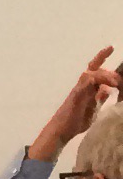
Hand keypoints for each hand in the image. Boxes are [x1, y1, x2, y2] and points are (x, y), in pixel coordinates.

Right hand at [30, 47, 118, 163]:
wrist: (62, 130)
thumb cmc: (76, 121)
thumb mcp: (94, 109)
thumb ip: (100, 99)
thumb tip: (107, 90)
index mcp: (87, 87)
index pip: (96, 69)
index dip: (102, 57)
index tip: (112, 47)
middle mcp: (82, 85)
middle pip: (93, 67)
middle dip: (103, 60)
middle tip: (118, 73)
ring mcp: (78, 89)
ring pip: (90, 73)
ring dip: (104, 75)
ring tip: (116, 82)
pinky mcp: (75, 95)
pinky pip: (85, 83)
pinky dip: (95, 81)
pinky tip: (105, 85)